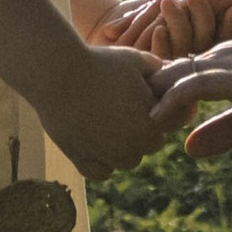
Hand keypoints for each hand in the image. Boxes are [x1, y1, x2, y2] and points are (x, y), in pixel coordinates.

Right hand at [45, 38, 171, 181]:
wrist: (58, 74)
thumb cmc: (100, 62)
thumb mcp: (135, 60)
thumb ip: (157, 68)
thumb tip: (170, 69)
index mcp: (152, 123)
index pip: (173, 123)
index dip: (162, 106)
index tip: (147, 94)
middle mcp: (133, 147)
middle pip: (151, 143)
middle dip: (145, 127)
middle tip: (126, 105)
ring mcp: (107, 157)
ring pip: (128, 160)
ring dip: (125, 146)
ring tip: (110, 120)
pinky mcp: (82, 161)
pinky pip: (101, 171)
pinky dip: (101, 160)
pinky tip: (95, 140)